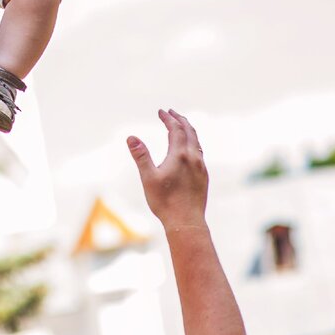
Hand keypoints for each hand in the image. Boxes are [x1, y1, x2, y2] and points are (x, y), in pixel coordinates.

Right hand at [127, 109, 207, 229]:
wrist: (186, 222)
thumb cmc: (165, 202)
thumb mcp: (148, 178)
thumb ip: (141, 156)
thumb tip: (131, 137)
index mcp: (179, 155)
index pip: (175, 129)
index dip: (168, 118)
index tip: (161, 111)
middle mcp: (193, 158)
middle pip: (189, 131)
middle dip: (180, 120)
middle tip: (171, 113)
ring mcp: (201, 167)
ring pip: (197, 142)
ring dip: (188, 130)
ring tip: (181, 126)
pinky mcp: (204, 177)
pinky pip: (200, 153)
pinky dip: (193, 143)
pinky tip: (189, 150)